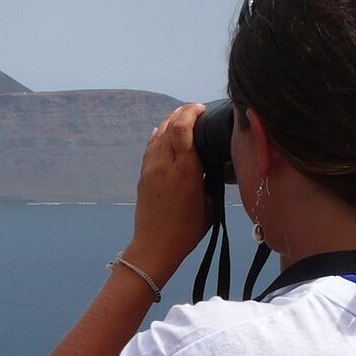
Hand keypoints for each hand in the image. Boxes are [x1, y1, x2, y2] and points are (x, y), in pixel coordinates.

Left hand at [125, 103, 210, 282]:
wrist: (154, 246)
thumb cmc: (187, 230)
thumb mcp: (210, 204)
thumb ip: (211, 179)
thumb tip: (213, 163)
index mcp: (185, 171)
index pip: (182, 128)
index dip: (191, 112)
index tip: (203, 109)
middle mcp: (164, 165)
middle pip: (168, 125)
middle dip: (182, 112)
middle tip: (196, 111)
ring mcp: (150, 169)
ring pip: (157, 134)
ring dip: (170, 122)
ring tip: (183, 119)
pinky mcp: (143, 176)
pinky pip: (150, 147)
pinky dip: (159, 135)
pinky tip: (165, 132)